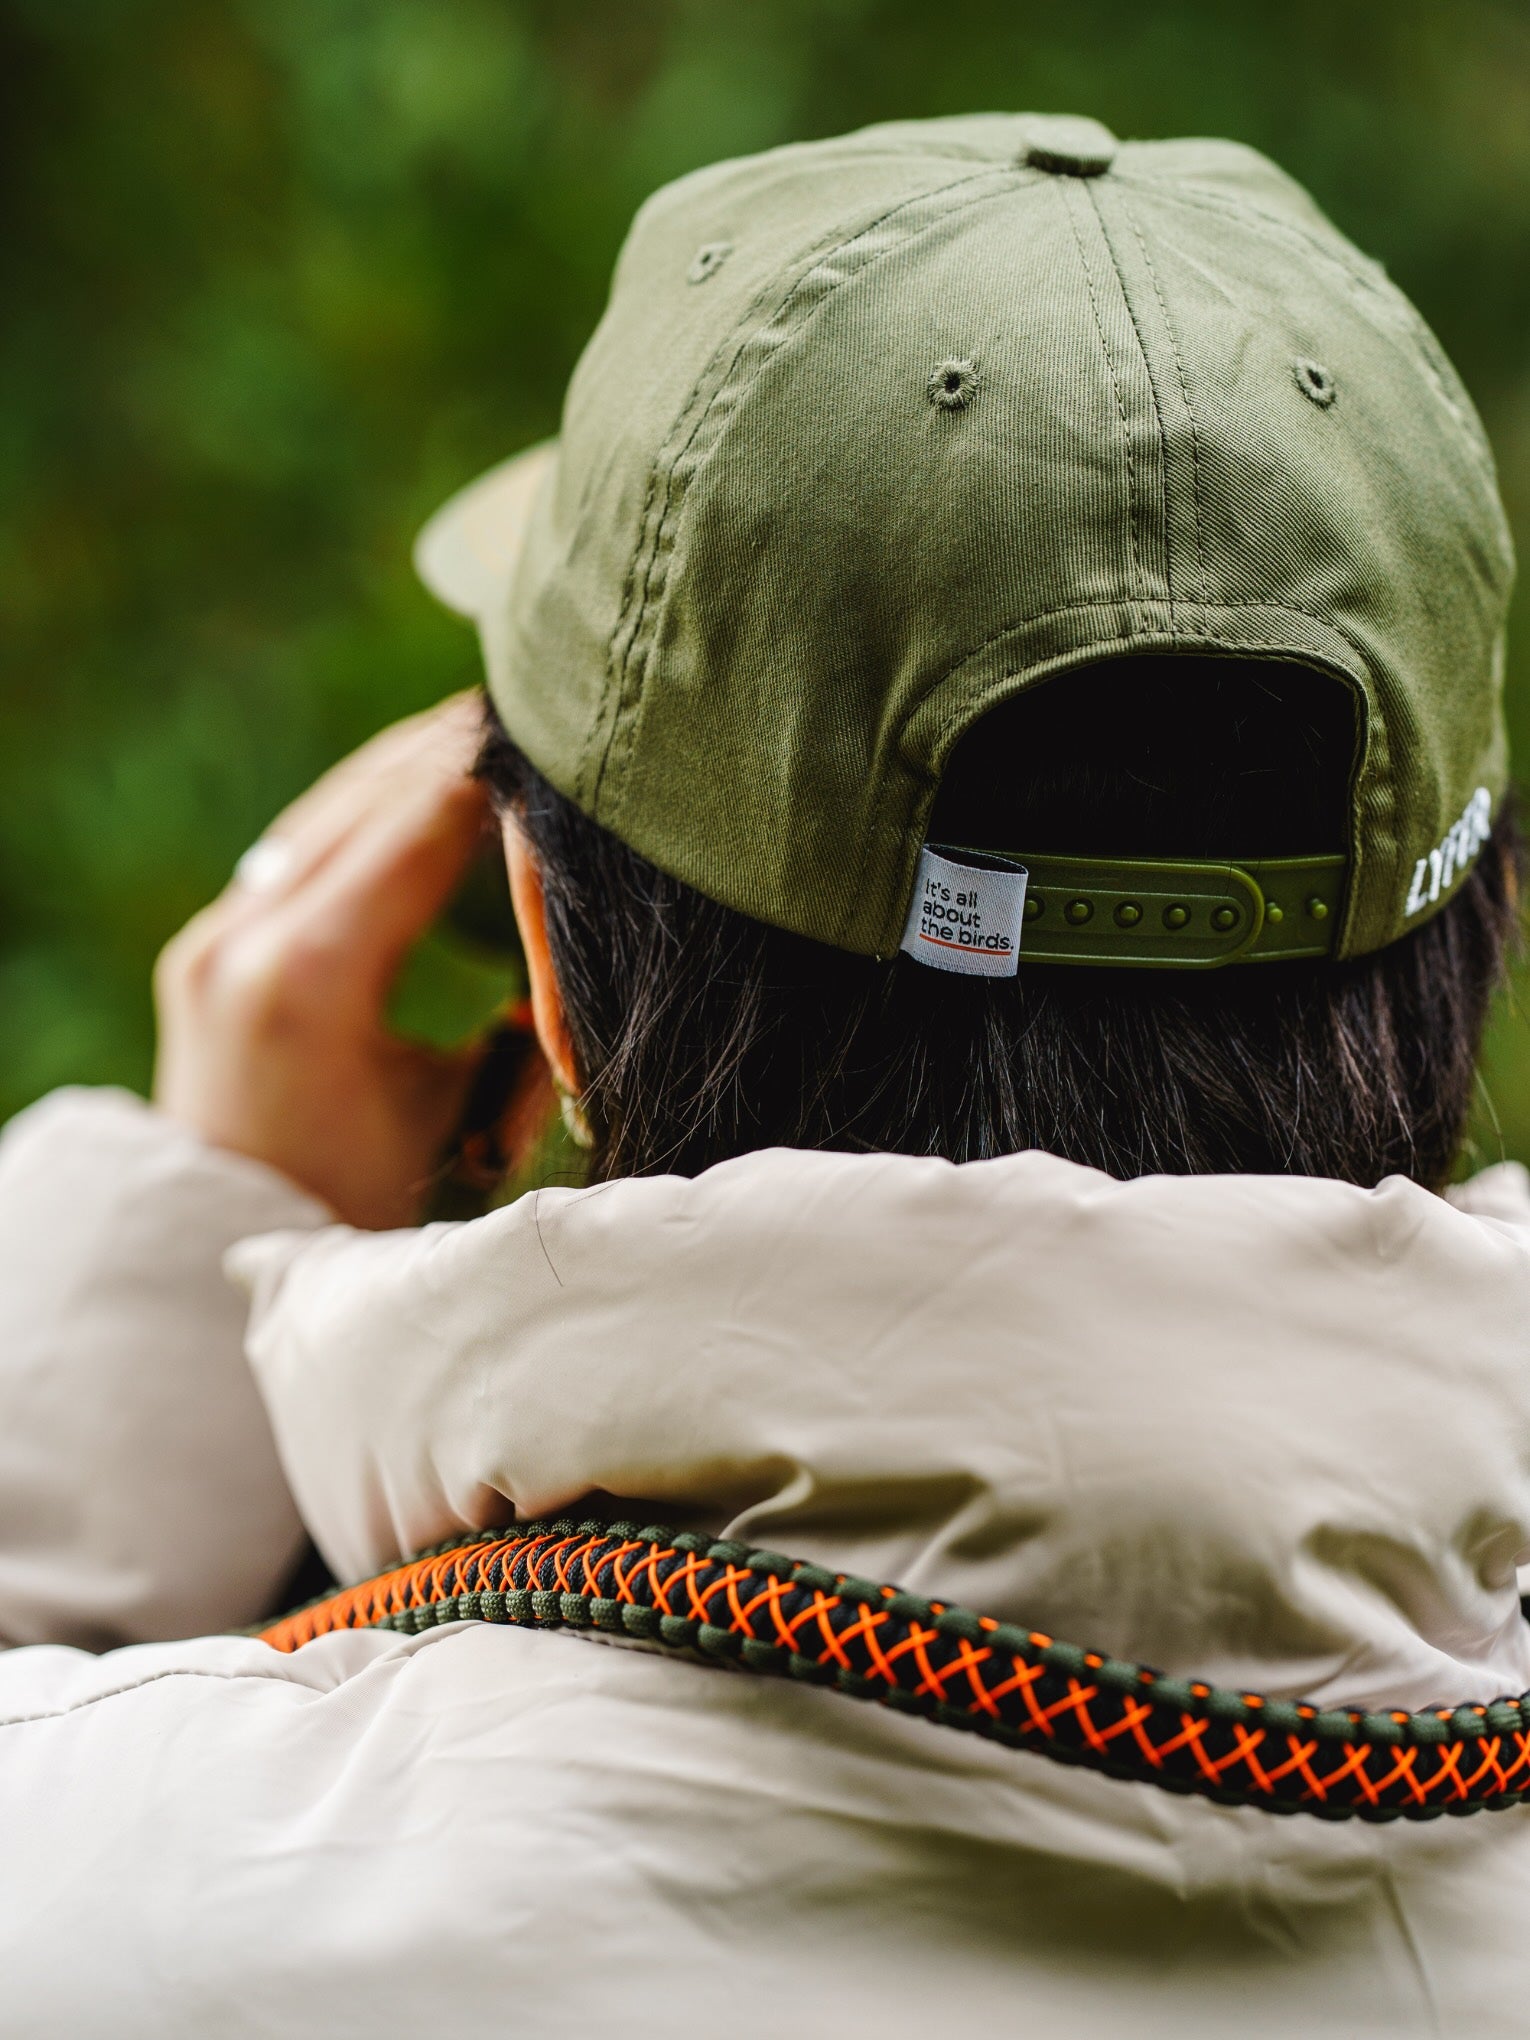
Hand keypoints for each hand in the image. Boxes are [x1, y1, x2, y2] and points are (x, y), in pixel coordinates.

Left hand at [153, 694, 540, 1227]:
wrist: (234, 1253)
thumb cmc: (367, 1209)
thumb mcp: (459, 1115)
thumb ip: (518, 1022)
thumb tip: (581, 933)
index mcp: (310, 974)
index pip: (426, 823)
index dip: (505, 774)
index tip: (572, 739)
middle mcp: (248, 931)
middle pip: (376, 793)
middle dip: (464, 748)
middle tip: (550, 706)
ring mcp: (219, 929)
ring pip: (338, 804)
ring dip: (418, 764)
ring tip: (497, 727)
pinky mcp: (214, 938)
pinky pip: (307, 839)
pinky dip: (376, 805)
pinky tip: (428, 784)